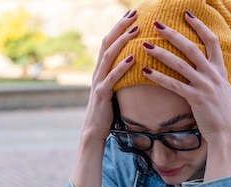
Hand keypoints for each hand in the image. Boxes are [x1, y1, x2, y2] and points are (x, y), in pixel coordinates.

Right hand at [71, 10, 138, 186]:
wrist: (94, 131)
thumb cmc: (107, 110)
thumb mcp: (114, 88)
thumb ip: (120, 75)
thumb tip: (136, 62)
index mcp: (102, 69)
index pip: (109, 41)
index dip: (120, 26)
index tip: (133, 13)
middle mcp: (98, 71)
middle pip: (107, 42)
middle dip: (121, 26)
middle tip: (134, 12)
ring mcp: (98, 82)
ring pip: (109, 56)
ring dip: (123, 41)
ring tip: (136, 30)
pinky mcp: (101, 95)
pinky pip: (112, 78)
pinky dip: (122, 67)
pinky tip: (133, 58)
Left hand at [141, 11, 230, 180]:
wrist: (227, 134)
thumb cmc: (230, 115)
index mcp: (221, 71)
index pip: (211, 42)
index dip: (199, 26)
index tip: (187, 15)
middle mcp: (212, 74)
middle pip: (191, 48)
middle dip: (173, 34)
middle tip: (157, 24)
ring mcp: (204, 86)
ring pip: (179, 64)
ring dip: (161, 53)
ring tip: (145, 44)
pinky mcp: (195, 98)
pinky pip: (174, 84)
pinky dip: (159, 77)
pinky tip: (145, 70)